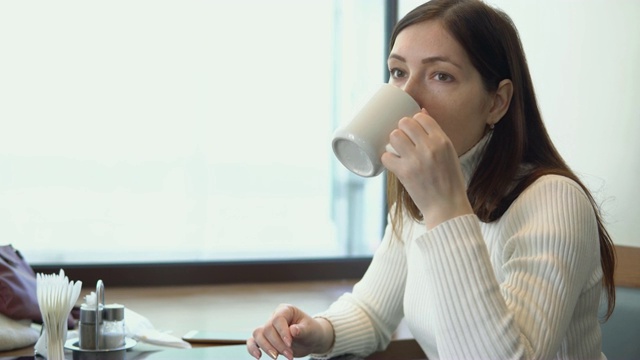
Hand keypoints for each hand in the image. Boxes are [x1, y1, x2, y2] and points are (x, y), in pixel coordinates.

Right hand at [247, 304, 333, 359]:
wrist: (310, 340)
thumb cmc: (311, 331)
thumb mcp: (310, 330)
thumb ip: (302, 330)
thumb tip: (293, 330)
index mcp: (286, 310)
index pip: (278, 319)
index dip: (282, 332)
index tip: (290, 344)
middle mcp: (274, 317)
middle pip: (268, 329)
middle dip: (277, 344)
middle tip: (289, 355)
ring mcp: (268, 328)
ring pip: (258, 335)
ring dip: (266, 348)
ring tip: (277, 357)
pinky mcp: (265, 339)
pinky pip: (253, 341)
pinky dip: (252, 349)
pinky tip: (258, 357)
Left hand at [381, 109, 472, 228]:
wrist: (447, 206)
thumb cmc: (449, 180)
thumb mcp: (450, 153)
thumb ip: (436, 135)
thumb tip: (421, 112)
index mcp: (443, 141)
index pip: (421, 117)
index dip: (414, 121)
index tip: (413, 131)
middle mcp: (429, 147)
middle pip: (405, 123)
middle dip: (402, 129)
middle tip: (404, 140)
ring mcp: (415, 159)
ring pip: (394, 136)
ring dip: (394, 142)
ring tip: (398, 151)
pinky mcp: (404, 172)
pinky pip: (386, 156)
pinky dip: (388, 159)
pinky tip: (394, 163)